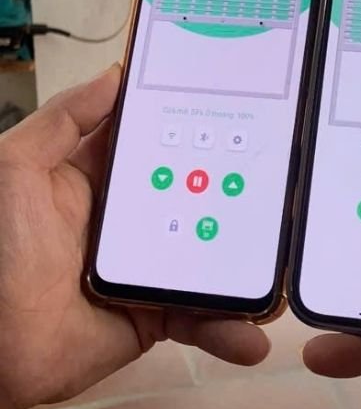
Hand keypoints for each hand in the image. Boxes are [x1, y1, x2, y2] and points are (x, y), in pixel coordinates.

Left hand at [0, 66, 269, 408]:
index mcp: (106, 178)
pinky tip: (253, 333)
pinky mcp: (156, 312)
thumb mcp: (17, 170)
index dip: (203, 127)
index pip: (165, 143)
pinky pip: (200, 316)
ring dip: (249, 259)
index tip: (247, 112)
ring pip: (212, 254)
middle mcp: (134, 216)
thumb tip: (114, 75)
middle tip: (286, 184)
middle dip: (244, 191)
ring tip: (284, 261)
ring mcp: (150, 264)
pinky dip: (228, 326)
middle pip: (201, 195)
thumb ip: (64, 120)